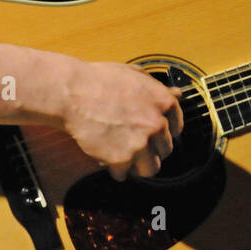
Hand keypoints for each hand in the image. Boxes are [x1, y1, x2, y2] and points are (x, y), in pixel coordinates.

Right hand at [61, 61, 183, 180]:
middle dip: (151, 149)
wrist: (73, 93)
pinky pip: (123, 174)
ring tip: (124, 156)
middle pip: (165, 150)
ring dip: (138, 165)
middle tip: (134, 144)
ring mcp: (140, 143)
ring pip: (150, 169)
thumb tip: (177, 94)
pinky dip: (115, 169)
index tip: (153, 134)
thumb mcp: (136, 75)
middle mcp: (157, 124)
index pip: (177, 128)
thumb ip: (158, 89)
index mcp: (164, 103)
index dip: (163, 132)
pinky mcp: (121, 159)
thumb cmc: (100, 80)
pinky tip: (106, 156)